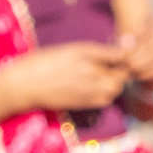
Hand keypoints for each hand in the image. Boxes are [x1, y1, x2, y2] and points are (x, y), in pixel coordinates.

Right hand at [0, 41, 132, 115]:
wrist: (26, 84)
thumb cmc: (46, 61)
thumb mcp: (73, 49)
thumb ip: (100, 51)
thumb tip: (123, 52)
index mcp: (89, 57)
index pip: (121, 58)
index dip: (125, 56)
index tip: (121, 53)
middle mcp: (91, 76)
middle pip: (121, 77)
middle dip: (122, 71)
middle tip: (115, 65)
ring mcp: (88, 92)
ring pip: (114, 90)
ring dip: (114, 83)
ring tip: (105, 76)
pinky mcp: (83, 104)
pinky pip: (104, 101)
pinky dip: (106, 94)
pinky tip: (96, 86)